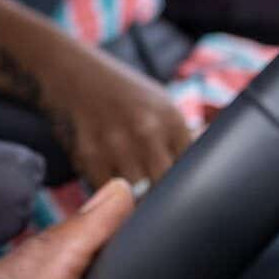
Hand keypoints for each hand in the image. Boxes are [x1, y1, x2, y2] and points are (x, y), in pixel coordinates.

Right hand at [40, 44, 193, 191]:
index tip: (180, 198)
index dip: (187, 190)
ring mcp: (117, 144)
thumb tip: (208, 170)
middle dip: (161, 201)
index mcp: (172, 120)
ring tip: (130, 199)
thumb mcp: (159, 105)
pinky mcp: (88, 155)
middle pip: (166, 189)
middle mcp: (148, 131)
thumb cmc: (120, 92)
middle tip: (155, 208)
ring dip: (133, 203)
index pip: (193, 172)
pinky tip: (106, 183)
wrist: (69, 70)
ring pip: (136, 197)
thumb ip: (182, 137)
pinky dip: (106, 194)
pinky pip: (105, 192)